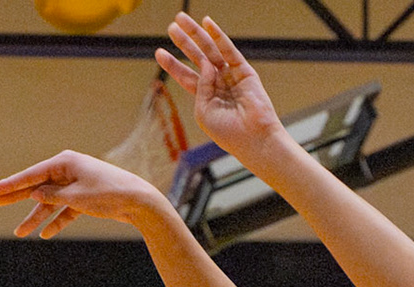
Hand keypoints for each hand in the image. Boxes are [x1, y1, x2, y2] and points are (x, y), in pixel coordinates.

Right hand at [0, 150, 165, 237]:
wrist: (139, 202)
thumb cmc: (108, 194)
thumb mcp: (76, 197)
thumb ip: (52, 195)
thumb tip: (34, 193)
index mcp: (65, 162)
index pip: (32, 174)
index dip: (11, 184)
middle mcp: (68, 170)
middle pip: (37, 185)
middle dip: (16, 196)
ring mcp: (76, 184)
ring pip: (50, 202)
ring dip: (36, 217)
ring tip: (19, 233)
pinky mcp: (84, 198)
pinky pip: (65, 210)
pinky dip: (57, 221)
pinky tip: (46, 234)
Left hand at [156, 14, 284, 160]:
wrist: (253, 139)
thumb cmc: (228, 133)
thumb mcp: (204, 112)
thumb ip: (200, 87)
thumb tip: (204, 63)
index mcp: (205, 98)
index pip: (186, 76)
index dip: (173, 64)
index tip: (159, 52)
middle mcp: (218, 85)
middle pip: (197, 58)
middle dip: (184, 42)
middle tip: (172, 27)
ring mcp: (231, 77)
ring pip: (210, 51)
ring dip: (196, 34)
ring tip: (181, 20)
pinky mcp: (244, 72)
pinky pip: (229, 50)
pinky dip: (218, 36)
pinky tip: (207, 23)